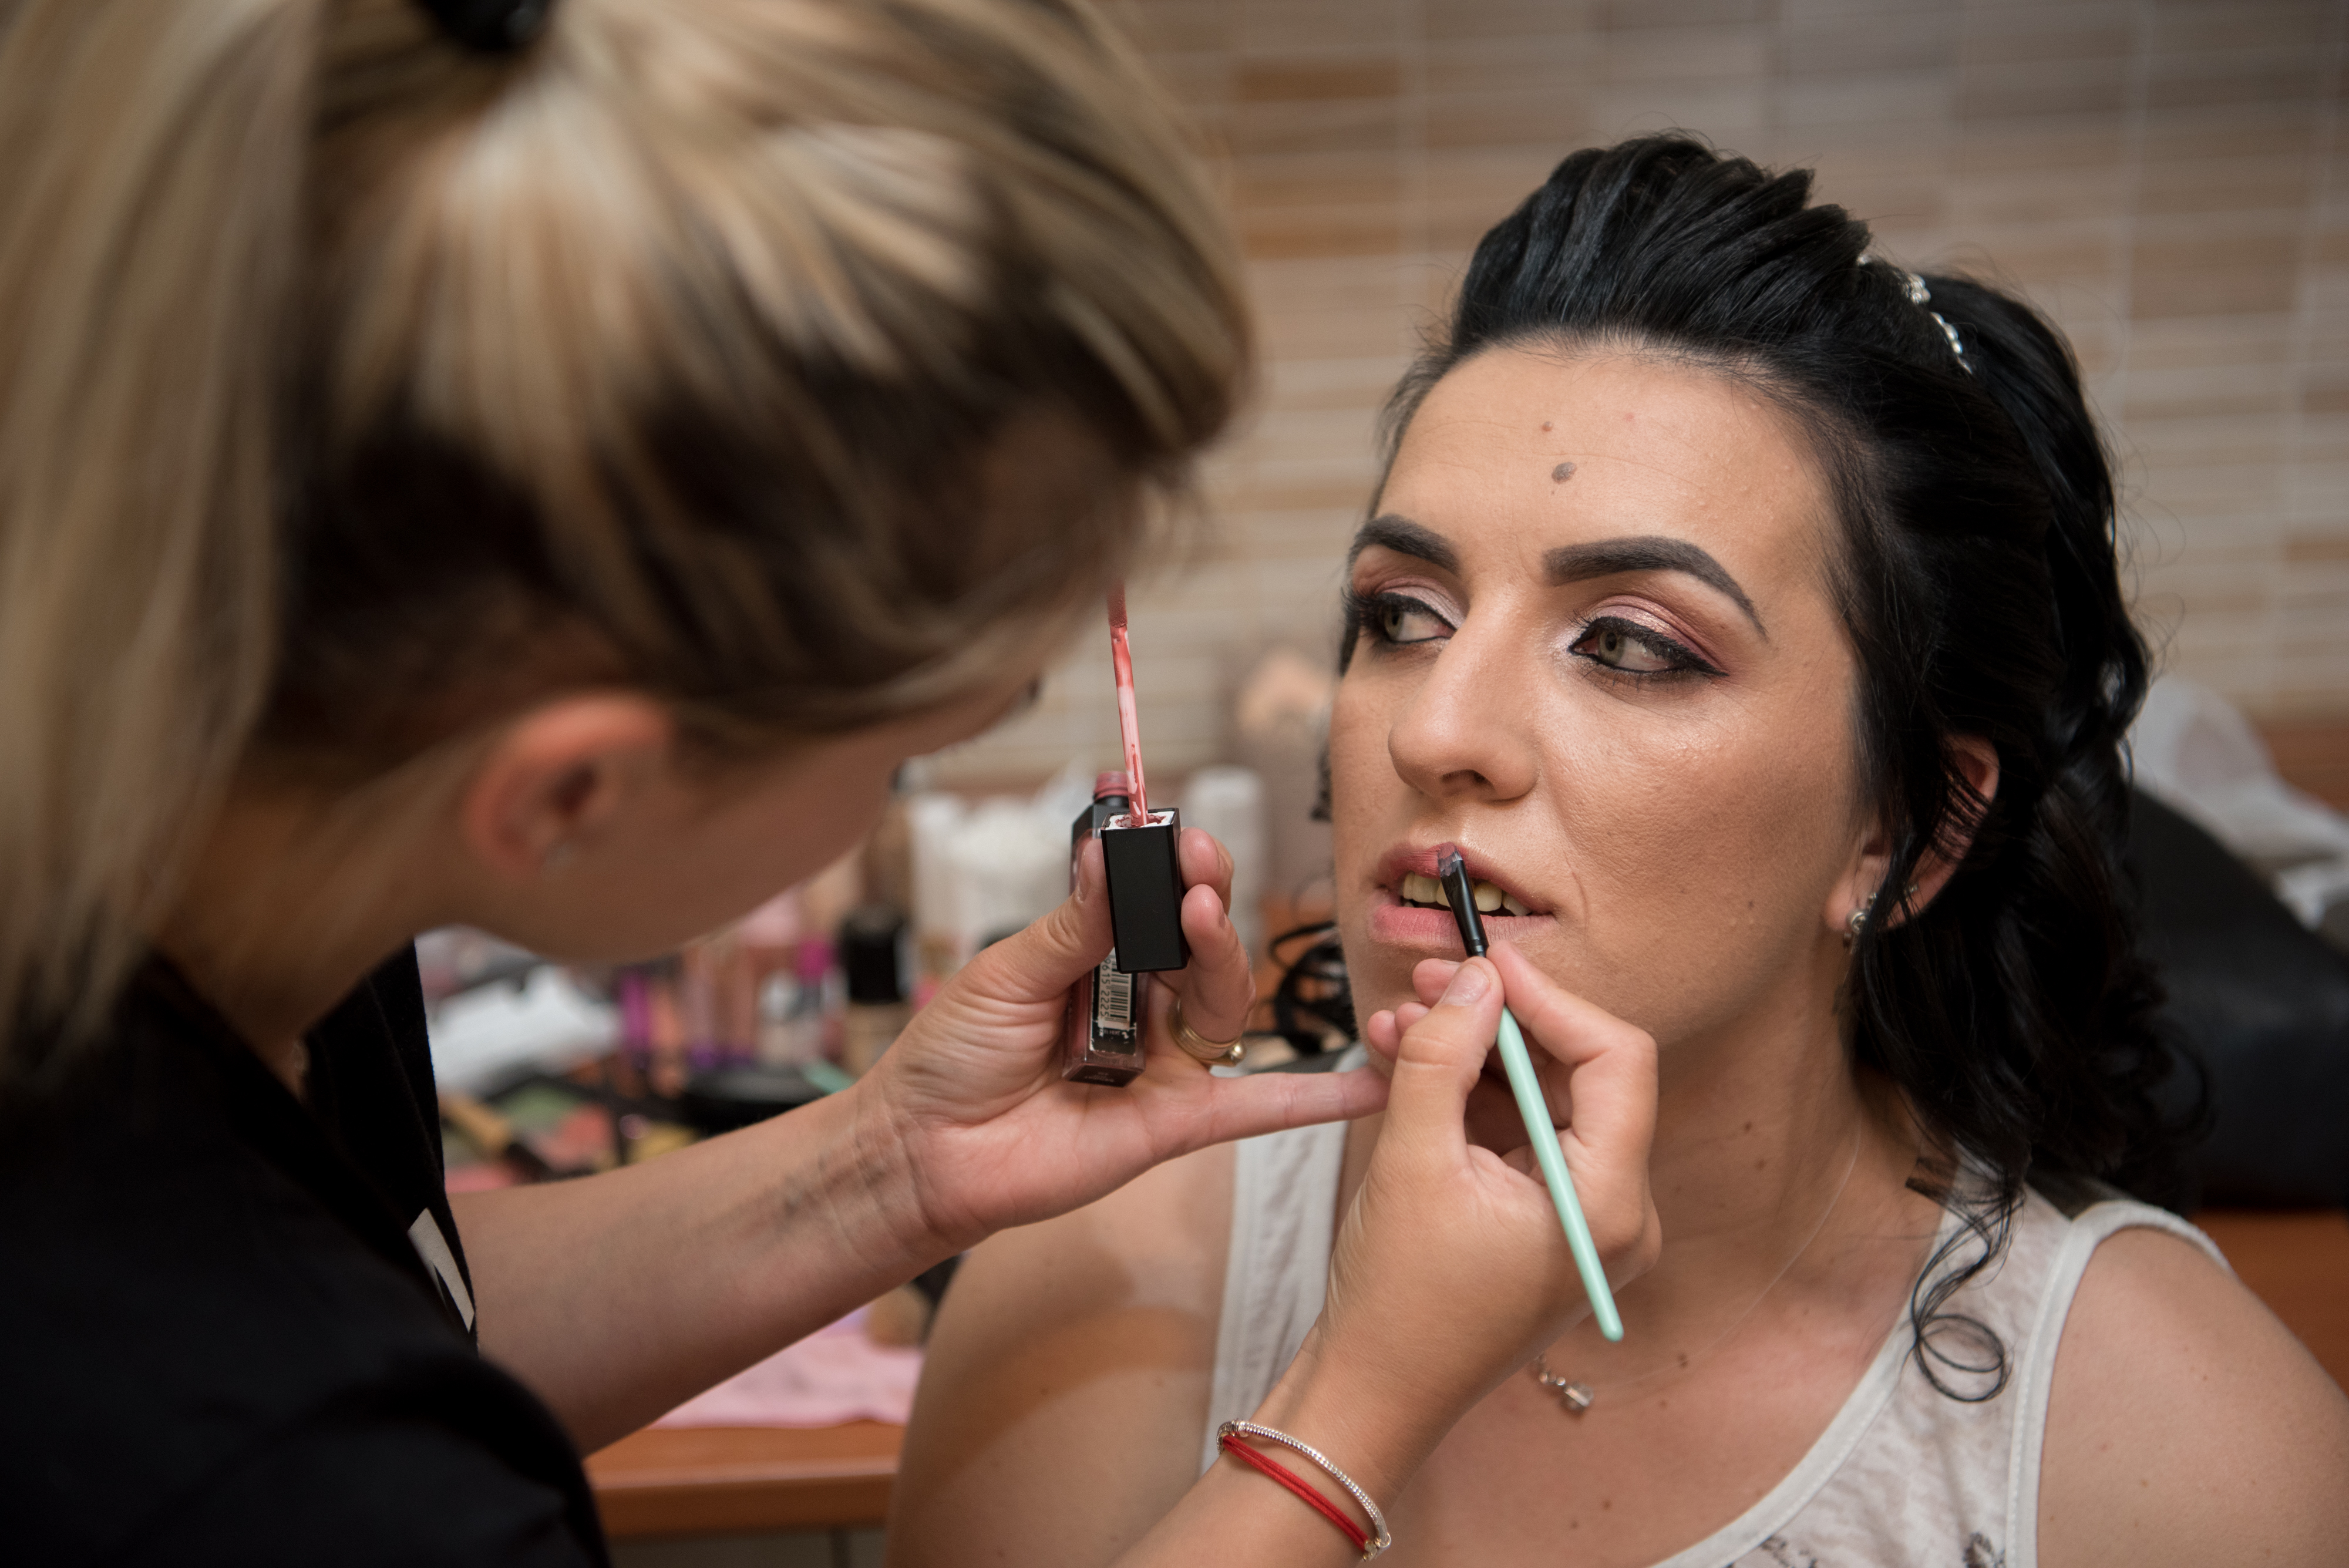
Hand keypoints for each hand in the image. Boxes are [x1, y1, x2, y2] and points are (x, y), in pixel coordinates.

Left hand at [850, 828, 1386, 1253]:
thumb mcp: (1006, 974)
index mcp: (1101, 956)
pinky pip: (1257, 1106)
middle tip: (1194, 871)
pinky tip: (1370, 1085)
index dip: (1175, 866)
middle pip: (1204, 945)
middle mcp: (1143, 1003)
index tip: (1175, 833)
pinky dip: (1318, 1097)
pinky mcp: (1176, 1120)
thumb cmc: (951, 1059)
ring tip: (1202, 920)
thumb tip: (1107, 850)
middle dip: (1205, 903)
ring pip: (1225, 1003)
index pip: (1158, 900)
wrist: (924, 1153)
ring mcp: (1165, 1062)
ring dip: (1225, 958)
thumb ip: (1074, 924)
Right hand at [1312, 947, 1659, 1431]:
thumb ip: (1446, 1055)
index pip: (1615, 1059)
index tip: (1484, 962)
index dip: (1549, 999)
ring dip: (1476, 1054)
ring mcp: (1586, 1218)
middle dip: (1503, 1021)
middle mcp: (1618, 1211)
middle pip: (1581, 1074)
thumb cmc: (1398, 1300)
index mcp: (1609, 1204)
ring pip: (1544, 1098)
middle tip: (1430, 979)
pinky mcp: (1549, 1221)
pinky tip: (1410, 1062)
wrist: (1376, 1393)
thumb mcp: (1412, 1159)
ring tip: (1400, 1019)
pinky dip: (1471, 1096)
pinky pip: (1523, 1133)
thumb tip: (1475, 976)